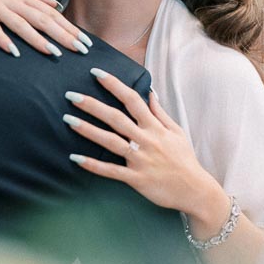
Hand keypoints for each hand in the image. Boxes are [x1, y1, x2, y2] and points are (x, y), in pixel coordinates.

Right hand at [0, 0, 90, 57]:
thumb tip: (56, 5)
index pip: (51, 14)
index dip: (69, 28)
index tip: (86, 41)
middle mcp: (13, 1)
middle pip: (42, 20)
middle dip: (62, 35)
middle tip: (81, 50)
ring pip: (21, 25)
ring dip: (38, 40)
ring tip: (54, 53)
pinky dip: (2, 39)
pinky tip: (13, 52)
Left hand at [65, 69, 227, 222]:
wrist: (195, 191)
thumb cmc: (185, 160)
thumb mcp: (176, 132)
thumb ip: (160, 113)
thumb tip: (150, 93)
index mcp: (155, 127)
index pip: (132, 99)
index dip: (114, 85)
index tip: (96, 73)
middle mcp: (146, 140)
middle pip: (116, 118)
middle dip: (92, 105)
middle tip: (71, 94)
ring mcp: (140, 160)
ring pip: (111, 141)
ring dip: (88, 130)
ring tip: (68, 119)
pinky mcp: (137, 179)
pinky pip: (111, 171)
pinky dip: (93, 165)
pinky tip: (75, 158)